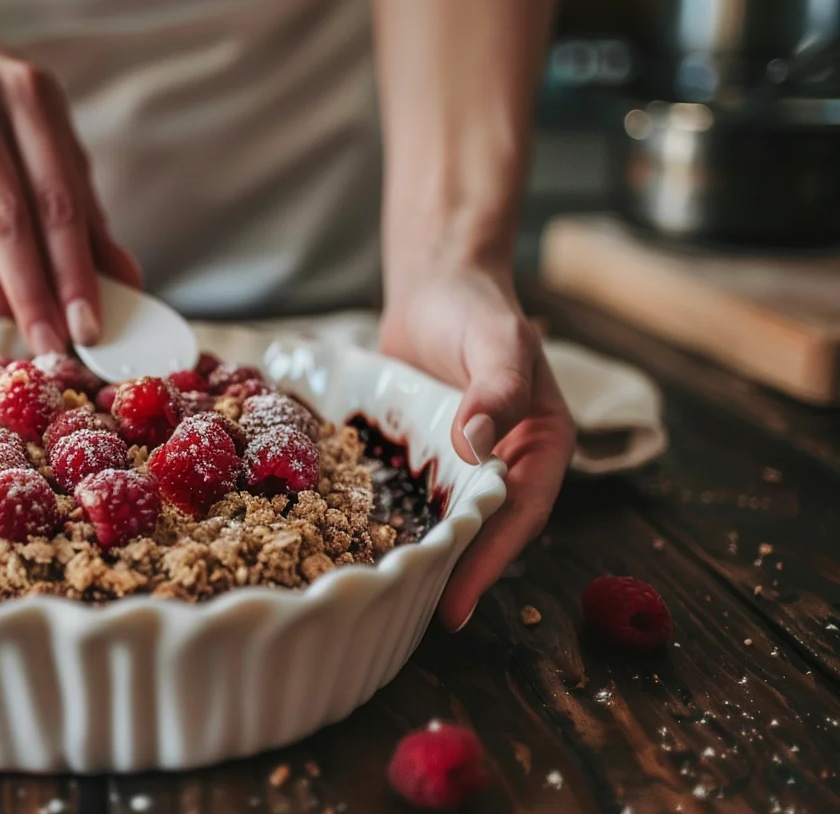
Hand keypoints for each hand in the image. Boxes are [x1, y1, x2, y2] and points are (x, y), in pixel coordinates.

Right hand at [0, 11, 140, 353]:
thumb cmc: (10, 115)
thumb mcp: (58, 145)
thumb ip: (89, 215)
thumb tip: (127, 286)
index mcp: (29, 95)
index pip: (57, 199)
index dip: (74, 270)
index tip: (90, 325)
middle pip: (6, 221)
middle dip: (34, 294)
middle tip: (54, 344)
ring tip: (27, 325)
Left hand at [379, 266, 575, 630]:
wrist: (437, 283)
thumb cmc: (476, 308)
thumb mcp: (497, 342)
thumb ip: (495, 388)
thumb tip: (476, 443)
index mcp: (542, 446)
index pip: (518, 516)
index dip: (489, 562)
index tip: (455, 603)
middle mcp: (505, 463)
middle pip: (482, 529)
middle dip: (451, 573)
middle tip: (409, 614)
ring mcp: (461, 461)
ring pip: (444, 519)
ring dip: (420, 553)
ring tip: (383, 595)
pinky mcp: (422, 453)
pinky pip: (409, 494)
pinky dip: (390, 520)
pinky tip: (355, 546)